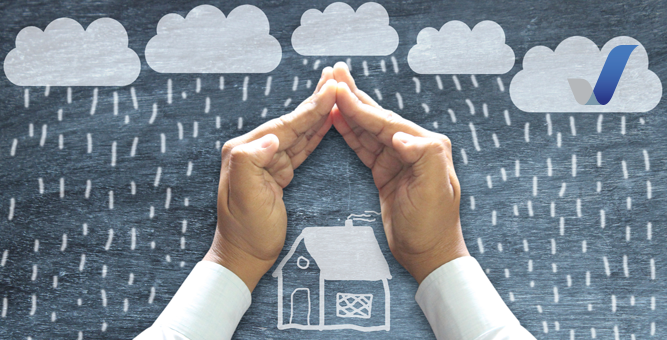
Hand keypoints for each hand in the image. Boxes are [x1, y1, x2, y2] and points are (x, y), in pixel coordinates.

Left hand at [204, 68, 336, 290]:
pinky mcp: (278, 172)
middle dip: (315, 102)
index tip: (330, 90)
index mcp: (245, 151)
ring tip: (335, 93)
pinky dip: (315, 134)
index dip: (309, 108)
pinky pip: (301, 148)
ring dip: (317, 114)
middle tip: (335, 78)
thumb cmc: (246, 230)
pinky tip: (326, 122)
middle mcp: (254, 150)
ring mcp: (267, 160)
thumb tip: (272, 138)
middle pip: (292, 122)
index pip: (284, 125)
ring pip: (299, 132)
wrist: (245, 255)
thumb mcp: (245, 198)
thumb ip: (251, 162)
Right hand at [331, 62, 468, 283]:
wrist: (428, 254)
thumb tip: (400, 137)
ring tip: (331, 90)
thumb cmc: (433, 225)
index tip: (339, 91)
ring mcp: (398, 159)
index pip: (387, 122)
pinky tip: (337, 119)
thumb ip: (424, 158)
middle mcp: (413, 147)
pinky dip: (350, 132)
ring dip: (349, 110)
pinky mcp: (386, 172)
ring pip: (368, 129)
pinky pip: (364, 147)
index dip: (361, 107)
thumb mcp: (434, 192)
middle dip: (354, 97)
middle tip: (334, 74)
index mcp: (427, 146)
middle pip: (378, 117)